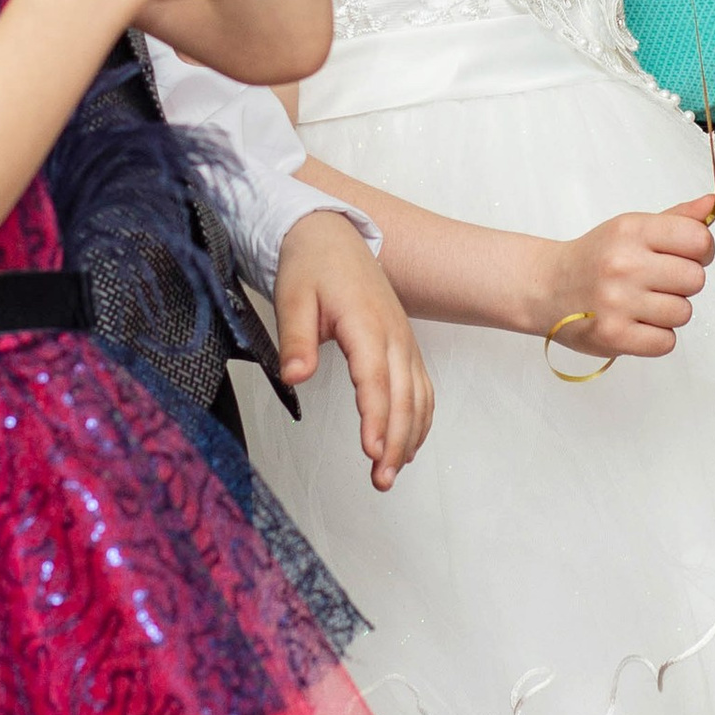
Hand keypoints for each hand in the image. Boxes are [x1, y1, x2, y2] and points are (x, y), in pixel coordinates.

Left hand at [273, 208, 433, 488]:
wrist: (331, 234)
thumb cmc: (310, 265)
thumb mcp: (293, 297)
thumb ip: (296, 339)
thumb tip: (294, 377)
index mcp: (367, 324)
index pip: (375, 380)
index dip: (376, 418)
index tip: (371, 452)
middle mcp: (393, 335)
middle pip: (404, 396)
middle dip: (395, 441)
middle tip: (381, 480)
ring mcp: (403, 340)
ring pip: (418, 396)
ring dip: (409, 436)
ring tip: (391, 473)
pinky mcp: (403, 344)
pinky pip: (422, 386)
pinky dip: (420, 418)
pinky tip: (407, 444)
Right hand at [539, 202, 714, 363]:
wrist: (547, 288)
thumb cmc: (596, 258)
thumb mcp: (630, 229)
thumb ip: (676, 219)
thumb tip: (712, 205)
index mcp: (631, 231)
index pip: (698, 239)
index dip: (702, 250)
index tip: (687, 256)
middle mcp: (623, 264)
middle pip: (695, 279)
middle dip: (683, 283)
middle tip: (658, 283)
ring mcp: (616, 302)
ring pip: (683, 313)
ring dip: (669, 312)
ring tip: (643, 305)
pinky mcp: (613, 336)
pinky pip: (666, 342)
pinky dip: (657, 337)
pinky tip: (637, 324)